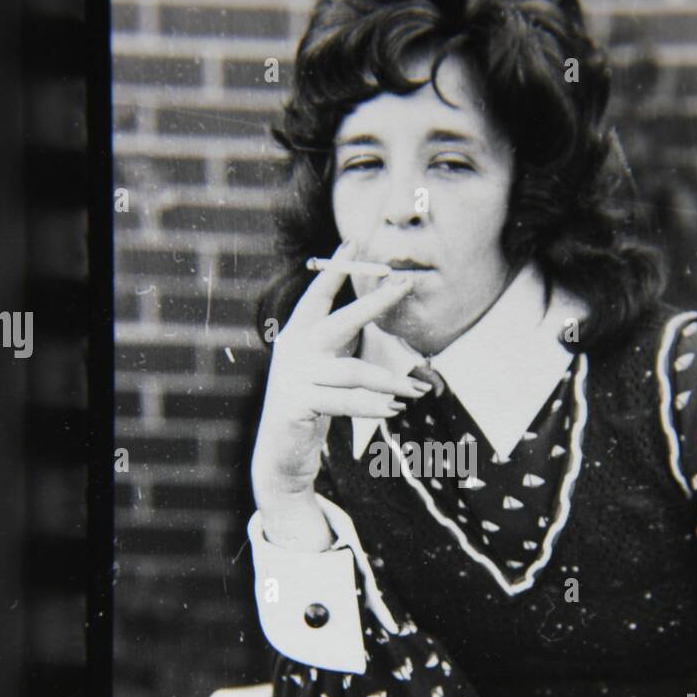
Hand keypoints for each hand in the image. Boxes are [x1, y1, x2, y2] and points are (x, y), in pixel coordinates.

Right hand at [252, 237, 429, 517]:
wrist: (280, 454)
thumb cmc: (310, 405)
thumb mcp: (325, 367)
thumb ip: (342, 342)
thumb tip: (378, 311)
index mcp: (298, 335)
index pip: (318, 295)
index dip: (335, 269)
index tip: (353, 242)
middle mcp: (293, 350)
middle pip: (340, 321)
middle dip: (374, 302)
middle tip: (405, 284)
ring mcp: (294, 377)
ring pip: (352, 372)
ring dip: (389, 380)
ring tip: (416, 390)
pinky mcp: (297, 405)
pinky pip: (344, 402)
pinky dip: (370, 405)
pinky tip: (391, 410)